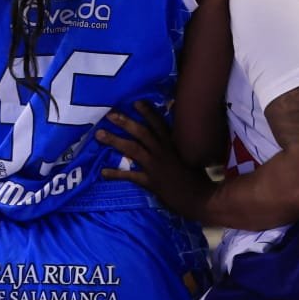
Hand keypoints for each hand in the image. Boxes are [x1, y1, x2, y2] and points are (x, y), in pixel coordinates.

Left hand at [97, 101, 214, 220]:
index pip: (158, 125)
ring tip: (99, 135)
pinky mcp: (151, 181)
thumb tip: (169, 138)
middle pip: (142, 133)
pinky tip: (103, 172)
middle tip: (110, 115)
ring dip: (115, 141)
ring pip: (133, 149)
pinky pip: (130, 176)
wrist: (199, 197)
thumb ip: (178, 147)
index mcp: (172, 144)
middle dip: (125, 122)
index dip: (147, 113)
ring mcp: (156, 166)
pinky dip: (116, 174)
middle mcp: (163, 152)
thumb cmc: (196, 177)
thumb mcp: (190, 157)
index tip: (136, 102)